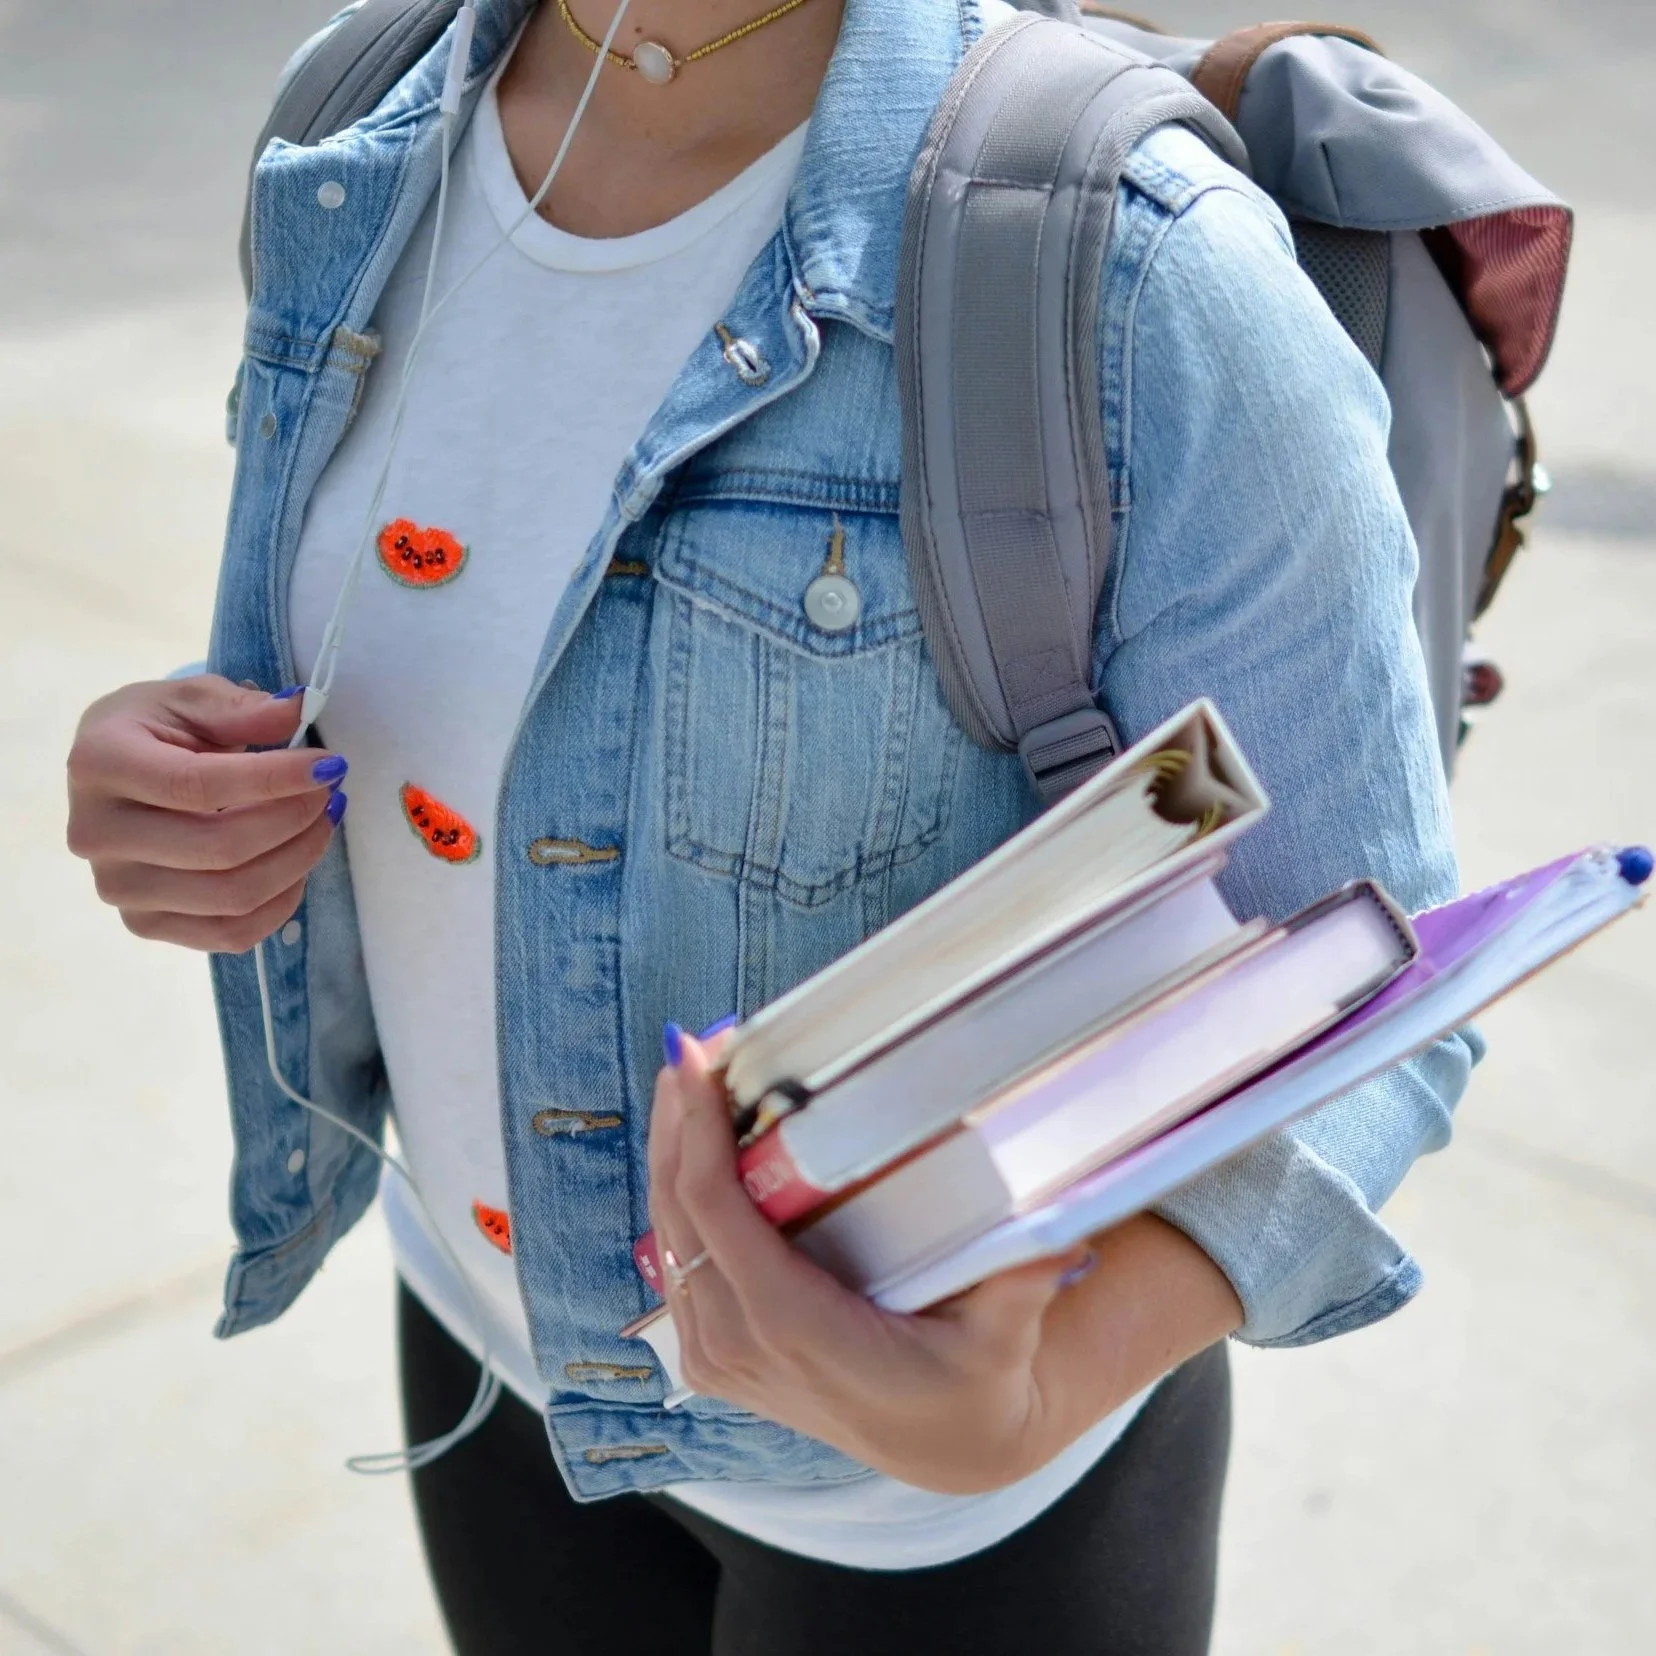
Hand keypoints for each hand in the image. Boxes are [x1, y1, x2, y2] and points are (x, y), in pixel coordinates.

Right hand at [66, 676, 346, 952]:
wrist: (116, 773)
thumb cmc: (156, 729)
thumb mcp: (192, 700)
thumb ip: (242, 709)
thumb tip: (298, 711)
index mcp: (99, 765)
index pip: (198, 785)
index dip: (274, 779)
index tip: (329, 766)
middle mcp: (96, 834)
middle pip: (219, 850)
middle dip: (295, 820)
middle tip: (331, 793)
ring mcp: (118, 888)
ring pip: (231, 897)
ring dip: (297, 860)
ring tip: (322, 823)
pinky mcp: (144, 924)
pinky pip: (230, 934)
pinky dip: (280, 903)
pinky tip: (296, 865)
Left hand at [647, 1028, 1096, 1494]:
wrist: (947, 1447)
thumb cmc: (973, 1383)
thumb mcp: (1003, 1339)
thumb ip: (1021, 1285)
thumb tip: (1059, 1235)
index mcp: (794, 1329)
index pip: (716, 1216)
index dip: (697, 1134)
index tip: (697, 1062)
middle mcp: (740, 1347)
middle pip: (677, 1214)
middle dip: (676, 1124)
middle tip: (690, 1047)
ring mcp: (720, 1358)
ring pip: (666, 1237)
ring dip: (669, 1154)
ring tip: (687, 1078)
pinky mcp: (715, 1358)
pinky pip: (676, 1265)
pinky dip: (676, 1199)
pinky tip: (689, 1146)